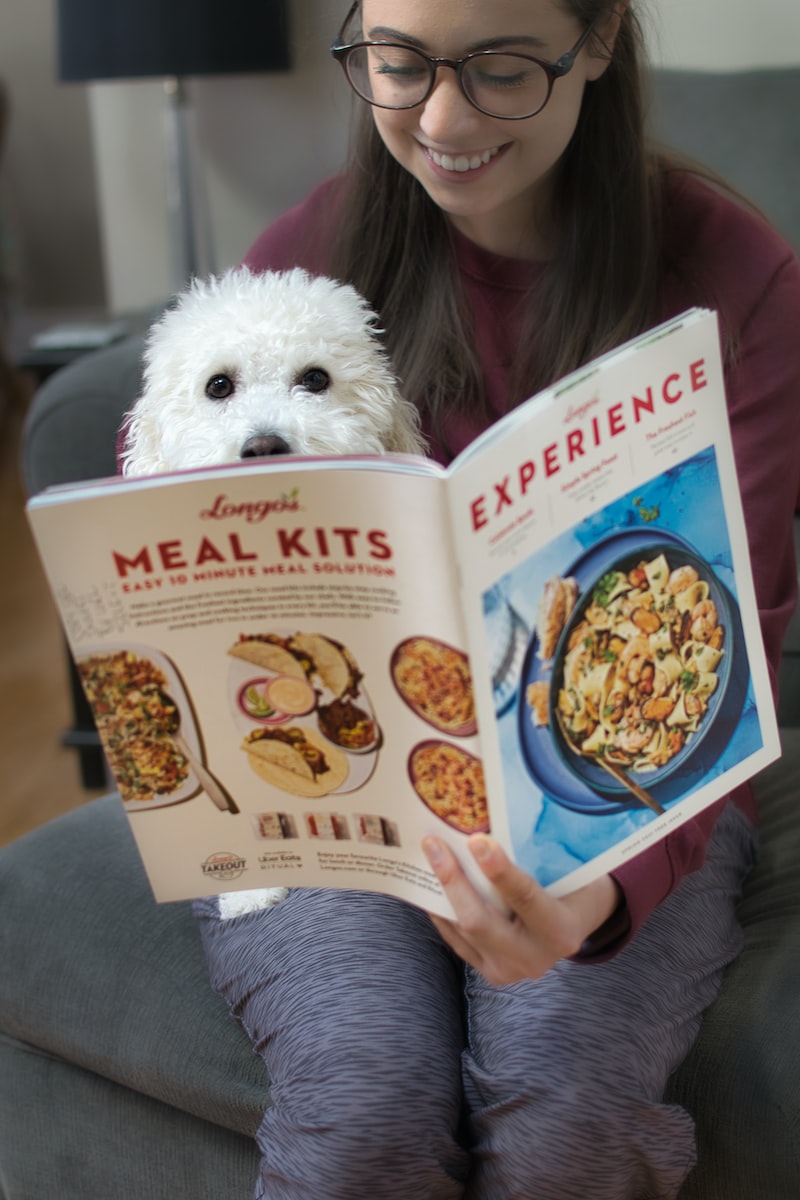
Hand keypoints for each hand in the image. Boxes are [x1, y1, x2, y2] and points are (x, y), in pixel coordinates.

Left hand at [422, 834, 622, 985]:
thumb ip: (536, 859)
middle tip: (433, 843)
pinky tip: (430, 881)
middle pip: (479, 921)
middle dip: (452, 880)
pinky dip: (441, 908)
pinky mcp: (488, 971)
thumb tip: (488, 826)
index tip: (476, 840)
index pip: (525, 898)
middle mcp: (534, 958)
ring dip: (440, 890)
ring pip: (461, 929)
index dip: (499, 871)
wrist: (573, 927)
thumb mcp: (567, 873)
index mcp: (561, 931)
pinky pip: (456, 938)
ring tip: (427, 854)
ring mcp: (507, 970)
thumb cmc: (572, 889)